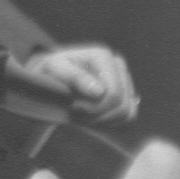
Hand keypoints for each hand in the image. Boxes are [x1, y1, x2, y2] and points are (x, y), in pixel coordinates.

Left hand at [25, 45, 139, 122]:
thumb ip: (75, 77)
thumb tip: (99, 91)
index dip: (95, 109)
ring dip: (104, 121)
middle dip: (98, 116)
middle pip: (121, 105)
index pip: (113, 94)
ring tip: (82, 117)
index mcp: (103, 56)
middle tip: (76, 116)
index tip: (73, 109)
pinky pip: (128, 116)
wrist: (51, 77)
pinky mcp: (126, 93)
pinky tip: (93, 118)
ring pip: (127, 113)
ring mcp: (124, 79)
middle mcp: (117, 64)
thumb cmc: (51, 71)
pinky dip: (112, 122)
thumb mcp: (55, 69)